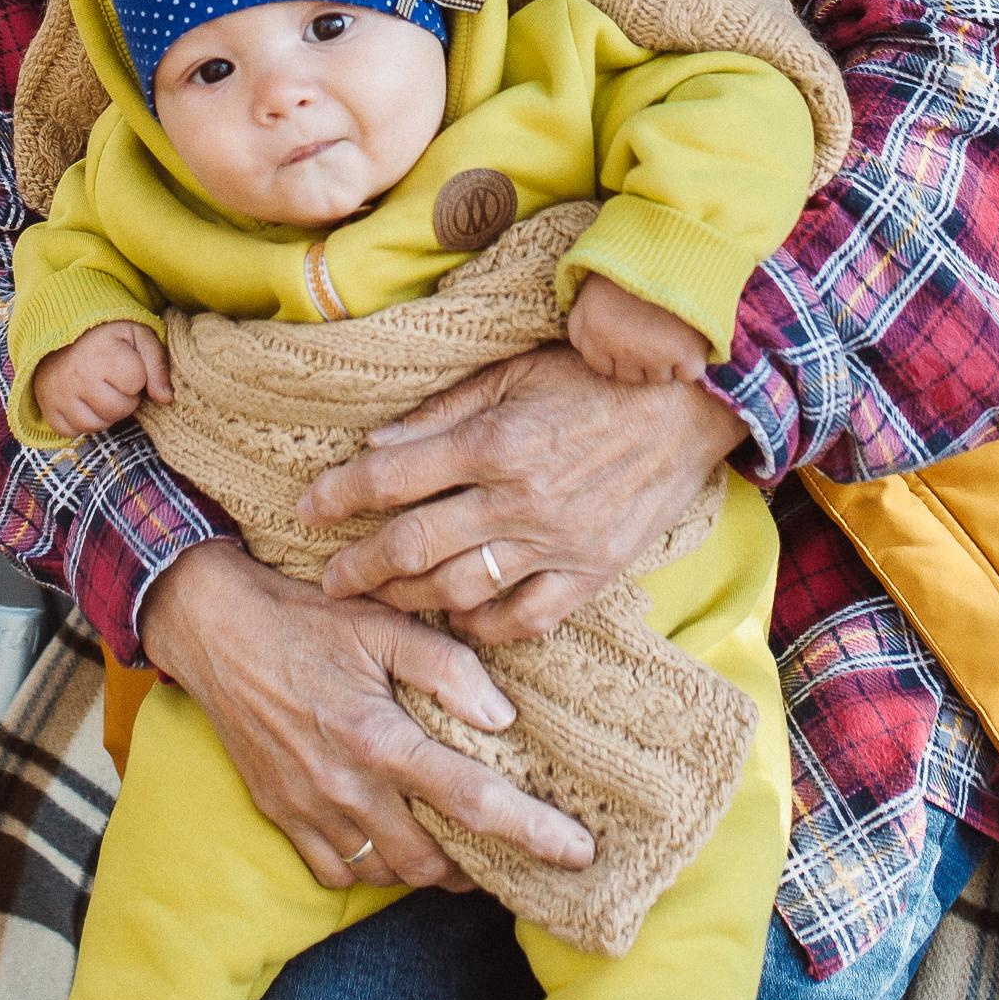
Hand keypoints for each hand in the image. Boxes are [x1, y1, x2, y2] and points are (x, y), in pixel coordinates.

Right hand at [35, 320, 172, 436]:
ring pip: (96, 426)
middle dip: (124, 398)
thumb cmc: (106, 335)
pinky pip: (72, 432)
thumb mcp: (138, 336)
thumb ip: (157, 364)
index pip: (136, 382)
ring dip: (105, 413)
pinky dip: (81, 422)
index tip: (127, 365)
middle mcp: (78, 377)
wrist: (60, 331)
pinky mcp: (48, 409)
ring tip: (101, 391)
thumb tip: (166, 399)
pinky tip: (84, 402)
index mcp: (103, 354)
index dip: (138, 376)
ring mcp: (60, 395)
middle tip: (115, 382)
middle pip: (118, 410)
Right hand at [139, 541, 595, 891]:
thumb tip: (501, 718)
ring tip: (462, 850)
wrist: (215, 630)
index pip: (470, 800)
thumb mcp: (382, 623)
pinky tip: (395, 842)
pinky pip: (337, 872)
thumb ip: (446, 668)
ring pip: (388, 873)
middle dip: (482, 869)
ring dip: (431, 871)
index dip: (531, 832)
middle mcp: (344, 787)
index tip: (578, 852)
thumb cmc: (305, 619)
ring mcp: (309, 809)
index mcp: (377, 737)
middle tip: (518, 855)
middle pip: (432, 861)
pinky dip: (373, 869)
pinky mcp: (281, 815)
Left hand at [302, 342, 744, 640]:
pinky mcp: (591, 574)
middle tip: (328, 578)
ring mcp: (556, 544)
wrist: (689, 405)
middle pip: (414, 546)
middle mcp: (519, 499)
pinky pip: (524, 620)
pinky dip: (482, 627)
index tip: (309, 508)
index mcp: (495, 441)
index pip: (393, 477)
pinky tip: (456, 620)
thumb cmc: (595, 377)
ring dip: (408, 600)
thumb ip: (442, 412)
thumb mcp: (513, 371)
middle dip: (360, 566)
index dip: (340, 496)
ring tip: (379, 599)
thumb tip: (374, 443)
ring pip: (459, 590)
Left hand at [565, 271, 714, 388]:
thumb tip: (580, 342)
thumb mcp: (591, 281)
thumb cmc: (631, 256)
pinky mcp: (687, 355)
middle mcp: (621, 349)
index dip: (612, 352)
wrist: (677, 242)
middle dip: (637, 358)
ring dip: (664, 360)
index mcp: (594, 330)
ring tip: (671, 329)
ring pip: (657, 377)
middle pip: (628, 375)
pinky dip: (691, 360)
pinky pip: (687, 374)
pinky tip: (690, 337)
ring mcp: (655, 355)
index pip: (598, 364)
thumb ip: (580, 315)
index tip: (624, 336)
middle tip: (650, 331)